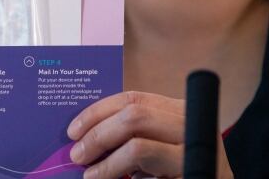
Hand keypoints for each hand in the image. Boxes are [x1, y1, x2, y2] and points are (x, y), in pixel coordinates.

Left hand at [67, 91, 232, 178]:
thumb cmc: (178, 169)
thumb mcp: (157, 144)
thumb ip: (131, 134)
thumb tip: (86, 138)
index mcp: (178, 110)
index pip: (133, 98)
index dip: (98, 111)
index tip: (74, 129)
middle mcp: (191, 122)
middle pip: (134, 115)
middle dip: (97, 133)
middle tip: (76, 153)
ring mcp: (195, 148)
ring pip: (137, 144)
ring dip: (105, 160)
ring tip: (87, 173)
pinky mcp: (193, 170)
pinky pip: (146, 168)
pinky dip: (117, 171)